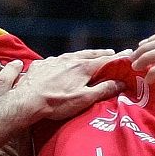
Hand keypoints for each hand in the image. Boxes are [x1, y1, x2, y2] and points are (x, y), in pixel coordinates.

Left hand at [9, 49, 125, 120]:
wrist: (27, 101)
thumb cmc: (57, 103)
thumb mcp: (84, 99)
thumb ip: (103, 90)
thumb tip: (120, 83)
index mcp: (82, 67)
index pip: (104, 60)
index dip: (117, 58)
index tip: (127, 54)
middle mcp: (68, 60)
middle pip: (88, 54)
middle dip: (100, 54)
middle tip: (109, 52)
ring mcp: (53, 61)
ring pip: (70, 56)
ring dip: (81, 56)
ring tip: (86, 56)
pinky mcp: (39, 65)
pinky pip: (54, 60)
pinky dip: (62, 61)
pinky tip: (60, 63)